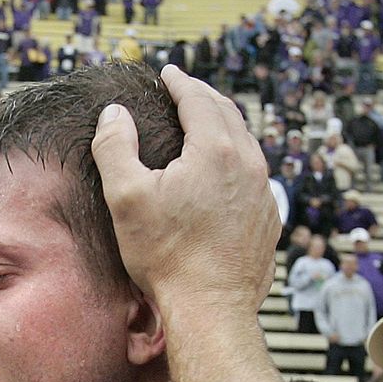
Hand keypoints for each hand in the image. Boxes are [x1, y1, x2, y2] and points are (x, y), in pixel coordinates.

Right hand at [90, 64, 278, 312]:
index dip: (180, 82)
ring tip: (206, 123)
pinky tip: (224, 171)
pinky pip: (254, 174)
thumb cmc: (167, 256)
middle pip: (228, 114)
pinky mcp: (269, 218)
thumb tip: (114, 113)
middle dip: (204, 97)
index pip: (198, 99)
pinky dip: (236, 158)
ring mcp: (264, 192)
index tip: (168, 73)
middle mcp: (247, 164)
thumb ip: (115, 146)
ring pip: (246, 143)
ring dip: (224, 126)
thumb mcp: (126, 197)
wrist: (211, 308)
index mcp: (215, 150)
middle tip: (186, 89)